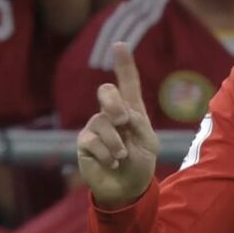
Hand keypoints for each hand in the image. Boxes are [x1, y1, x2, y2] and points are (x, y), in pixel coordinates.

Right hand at [78, 42, 158, 207]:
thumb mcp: (149, 142)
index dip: (124, 63)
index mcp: (132, 110)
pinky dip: (107, 153)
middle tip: (123, 121)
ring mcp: (96, 127)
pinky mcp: (84, 142)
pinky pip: (93, 140)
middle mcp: (111, 114)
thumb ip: (138, 125)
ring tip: (122, 156)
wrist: (128, 188)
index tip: (120, 45)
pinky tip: (112, 162)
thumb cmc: (141, 163)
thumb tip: (119, 115)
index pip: (128, 82)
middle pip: (107, 92)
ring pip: (102, 122)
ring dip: (116, 142)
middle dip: (114, 103)